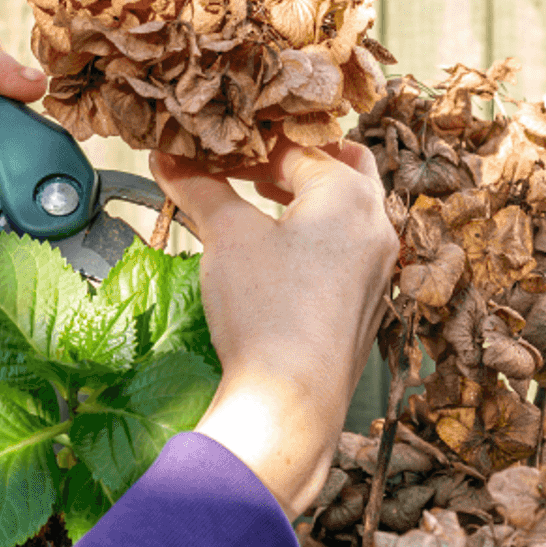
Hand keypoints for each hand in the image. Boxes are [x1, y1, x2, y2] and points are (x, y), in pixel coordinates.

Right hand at [152, 135, 397, 518]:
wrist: (292, 399)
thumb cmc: (266, 310)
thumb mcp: (227, 237)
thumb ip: (198, 188)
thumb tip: (167, 158)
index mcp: (349, 195)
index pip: (297, 150)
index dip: (250, 147)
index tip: (215, 150)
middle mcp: (375, 225)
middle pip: (342, 167)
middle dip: (294, 162)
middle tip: (251, 167)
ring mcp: (378, 266)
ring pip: (348, 210)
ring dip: (307, 198)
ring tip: (262, 202)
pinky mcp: (367, 302)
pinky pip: (347, 248)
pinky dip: (317, 236)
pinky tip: (281, 255)